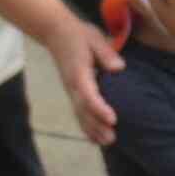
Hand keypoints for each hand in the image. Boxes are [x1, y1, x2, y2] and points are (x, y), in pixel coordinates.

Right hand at [43, 20, 122, 145]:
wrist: (56, 32)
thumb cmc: (79, 35)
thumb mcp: (94, 38)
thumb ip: (106, 53)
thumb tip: (118, 67)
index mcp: (78, 72)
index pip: (88, 94)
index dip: (99, 108)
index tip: (112, 119)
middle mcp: (72, 85)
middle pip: (83, 110)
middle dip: (97, 125)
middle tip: (112, 138)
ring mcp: (71, 90)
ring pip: (80, 114)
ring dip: (92, 130)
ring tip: (107, 142)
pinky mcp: (73, 92)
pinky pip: (78, 112)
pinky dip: (86, 126)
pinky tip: (95, 138)